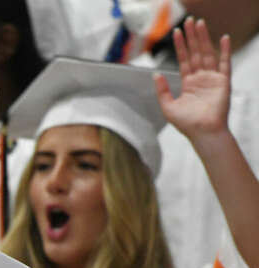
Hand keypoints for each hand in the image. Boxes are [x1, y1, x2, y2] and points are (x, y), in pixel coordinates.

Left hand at [156, 17, 230, 142]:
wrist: (203, 132)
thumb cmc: (187, 124)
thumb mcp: (168, 107)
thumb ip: (162, 90)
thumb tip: (156, 74)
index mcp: (188, 83)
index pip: (184, 60)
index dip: (180, 46)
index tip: (176, 32)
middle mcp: (201, 78)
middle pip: (196, 52)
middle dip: (192, 37)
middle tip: (189, 21)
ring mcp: (212, 79)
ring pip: (207, 53)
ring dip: (204, 39)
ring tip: (200, 24)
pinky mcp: (223, 82)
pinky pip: (224, 63)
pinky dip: (225, 50)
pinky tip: (223, 38)